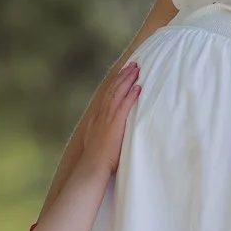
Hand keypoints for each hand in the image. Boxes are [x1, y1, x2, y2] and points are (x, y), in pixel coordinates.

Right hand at [81, 59, 139, 173]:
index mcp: (97, 117)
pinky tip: (137, 87)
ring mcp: (108, 118)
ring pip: (118, 93)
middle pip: (113, 89)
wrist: (93, 166)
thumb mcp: (96, 141)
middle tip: (132, 64)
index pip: (106, 95)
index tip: (122, 73)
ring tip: (136, 69)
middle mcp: (101, 114)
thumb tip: (106, 132)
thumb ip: (102, 133)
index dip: (115, 82)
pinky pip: (124, 106)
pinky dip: (131, 95)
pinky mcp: (115, 124)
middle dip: (123, 76)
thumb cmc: (97, 160)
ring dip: (127, 80)